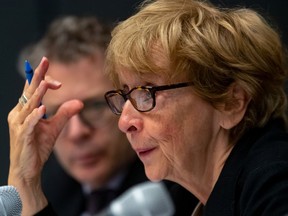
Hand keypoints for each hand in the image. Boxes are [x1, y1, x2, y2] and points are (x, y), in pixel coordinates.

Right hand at [7, 57, 82, 214]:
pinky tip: (42, 108)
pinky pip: (29, 124)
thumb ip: (65, 113)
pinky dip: (35, 116)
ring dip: (39, 93)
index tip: (58, 80)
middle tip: (45, 61)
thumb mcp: (54, 127)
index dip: (43, 80)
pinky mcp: (23, 137)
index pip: (33, 89)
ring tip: (47, 83)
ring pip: (29, 105)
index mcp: (25, 110)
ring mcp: (20, 125)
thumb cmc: (38, 147)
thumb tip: (80, 102)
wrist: (28, 169)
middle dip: (38, 75)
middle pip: (30, 91)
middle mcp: (19, 114)